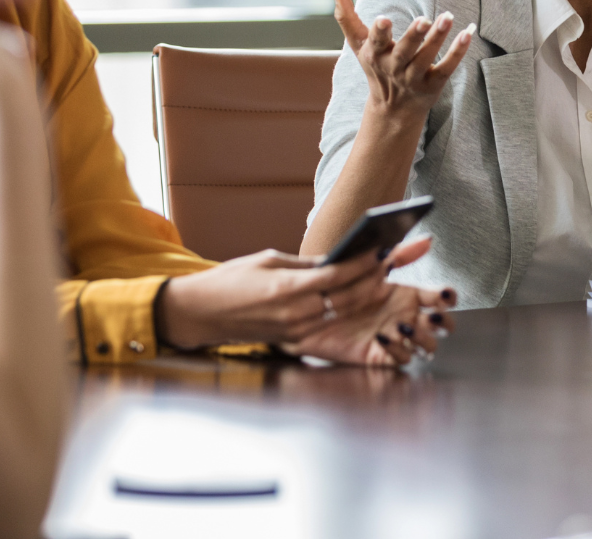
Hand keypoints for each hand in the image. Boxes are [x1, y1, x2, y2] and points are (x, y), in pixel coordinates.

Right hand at [158, 244, 398, 350]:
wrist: (199, 313)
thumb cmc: (229, 282)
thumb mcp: (267, 260)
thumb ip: (304, 264)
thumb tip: (336, 259)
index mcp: (287, 289)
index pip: (336, 275)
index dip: (363, 263)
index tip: (382, 249)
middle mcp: (294, 313)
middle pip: (346, 297)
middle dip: (373, 280)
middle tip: (393, 262)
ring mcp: (294, 331)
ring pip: (341, 313)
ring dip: (365, 296)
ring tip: (384, 279)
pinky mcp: (292, 341)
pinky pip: (327, 324)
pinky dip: (346, 311)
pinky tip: (359, 299)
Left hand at [289, 238, 457, 366]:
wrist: (312, 309)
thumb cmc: (342, 285)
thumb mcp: (371, 266)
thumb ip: (399, 254)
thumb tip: (427, 239)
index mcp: (407, 294)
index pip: (439, 297)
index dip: (447, 297)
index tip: (445, 295)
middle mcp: (406, 316)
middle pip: (442, 325)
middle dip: (443, 322)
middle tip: (432, 316)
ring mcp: (396, 337)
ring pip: (428, 345)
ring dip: (423, 338)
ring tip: (404, 326)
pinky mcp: (381, 355)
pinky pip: (402, 359)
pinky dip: (399, 351)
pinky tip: (384, 338)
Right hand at [332, 0, 474, 120]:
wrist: (393, 110)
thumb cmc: (376, 68)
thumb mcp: (359, 45)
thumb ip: (346, 17)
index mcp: (375, 55)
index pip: (376, 43)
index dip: (379, 33)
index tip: (383, 20)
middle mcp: (394, 68)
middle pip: (404, 52)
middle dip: (413, 37)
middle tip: (424, 19)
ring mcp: (415, 78)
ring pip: (426, 59)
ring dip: (438, 39)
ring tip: (448, 17)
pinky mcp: (434, 84)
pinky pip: (447, 68)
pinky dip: (457, 53)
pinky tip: (467, 33)